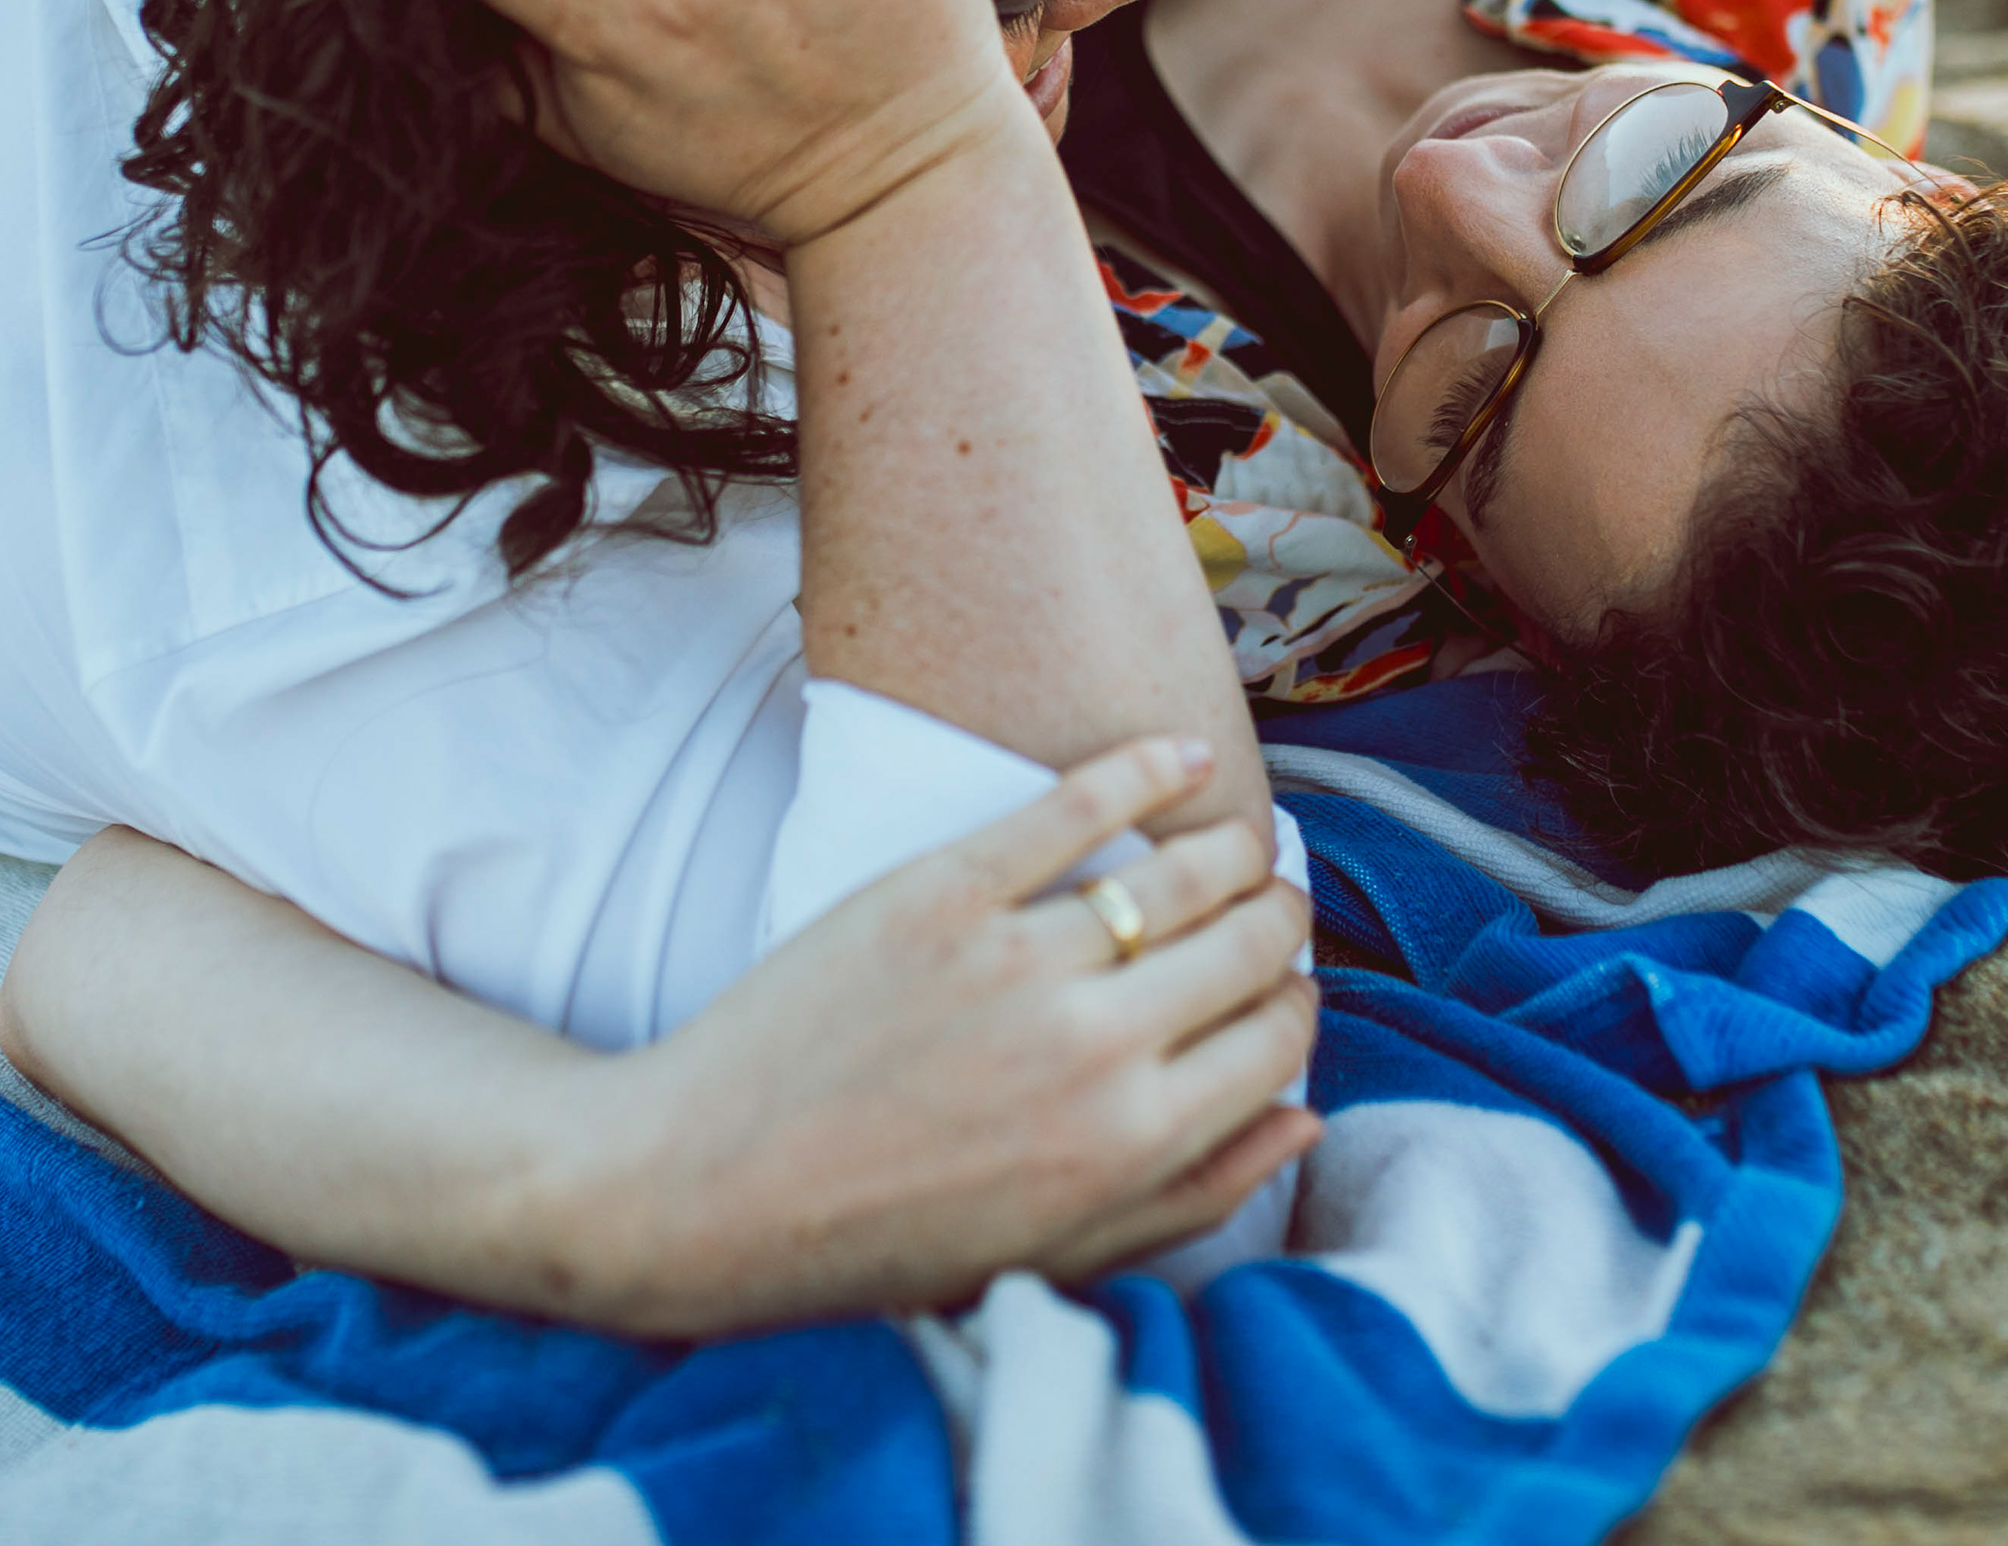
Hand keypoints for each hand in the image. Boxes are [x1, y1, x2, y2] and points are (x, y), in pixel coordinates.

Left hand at [597, 736, 1319, 1333]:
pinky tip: (1181, 754)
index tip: (1278, 990)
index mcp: (1132, 1142)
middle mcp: (1096, 1046)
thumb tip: (1302, 1118)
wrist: (705, 1186)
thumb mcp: (1052, 1252)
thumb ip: (1192, 1193)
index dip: (1296, 1006)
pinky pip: (1078, 806)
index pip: (1281, 1040)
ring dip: (1236, 845)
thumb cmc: (879, 1238)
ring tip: (1238, 840)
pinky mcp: (944, 889)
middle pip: (1253, 943)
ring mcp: (1020, 958)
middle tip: (1272, 905)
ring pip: (1187, 869)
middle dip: (1282, 918)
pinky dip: (1147, 769)